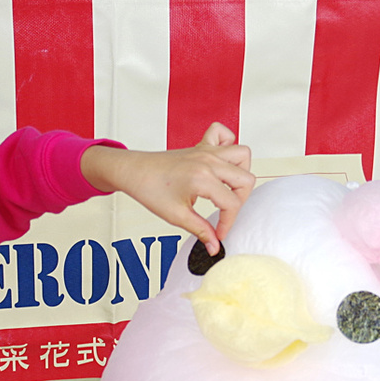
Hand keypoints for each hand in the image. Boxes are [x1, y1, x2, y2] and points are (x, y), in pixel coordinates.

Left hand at [82, 123, 254, 254]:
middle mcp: (208, 161)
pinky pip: (223, 134)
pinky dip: (228, 145)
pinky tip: (220, 162)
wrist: (133, 172)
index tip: (218, 233)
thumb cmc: (149, 188)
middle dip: (239, 200)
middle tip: (224, 212)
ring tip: (227, 188)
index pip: (232, 203)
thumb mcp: (176, 216)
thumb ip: (200, 230)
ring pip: (242, 154)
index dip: (228, 223)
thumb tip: (214, 246)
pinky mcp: (201, 146)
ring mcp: (206, 150)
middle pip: (246, 179)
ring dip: (240, 173)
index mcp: (203, 178)